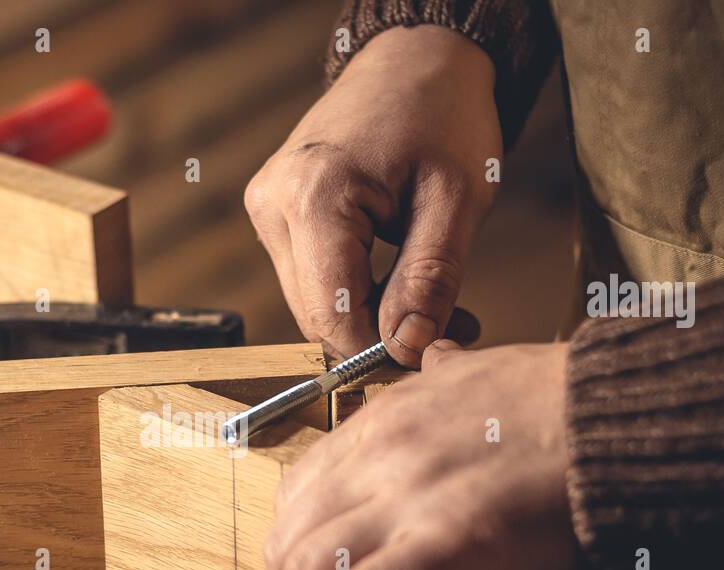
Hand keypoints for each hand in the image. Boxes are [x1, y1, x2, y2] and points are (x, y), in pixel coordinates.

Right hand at [244, 26, 500, 364]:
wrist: (414, 59)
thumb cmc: (442, 115)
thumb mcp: (457, 200)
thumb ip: (430, 280)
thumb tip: (406, 348)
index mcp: (315, 195)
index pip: (331, 314)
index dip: (378, 349)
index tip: (430, 354)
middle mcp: (274, 204)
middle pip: (315, 314)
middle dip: (377, 335)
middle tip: (447, 326)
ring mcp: (266, 207)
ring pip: (311, 302)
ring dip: (367, 316)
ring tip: (430, 300)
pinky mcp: (273, 211)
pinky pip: (309, 277)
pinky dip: (353, 291)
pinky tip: (396, 277)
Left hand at [258, 341, 578, 569]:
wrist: (633, 414)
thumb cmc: (573, 402)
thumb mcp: (486, 371)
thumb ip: (447, 375)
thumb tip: (437, 358)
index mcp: (390, 417)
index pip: (306, 484)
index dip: (296, 537)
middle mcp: (383, 454)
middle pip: (296, 531)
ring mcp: (410, 498)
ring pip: (312, 567)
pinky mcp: (448, 544)